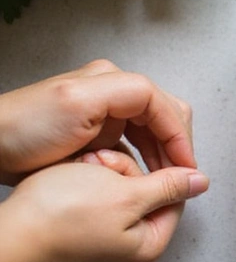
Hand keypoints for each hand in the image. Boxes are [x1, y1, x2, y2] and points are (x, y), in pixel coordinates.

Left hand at [0, 60, 194, 184]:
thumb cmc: (24, 129)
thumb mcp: (80, 103)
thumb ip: (133, 97)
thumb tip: (177, 114)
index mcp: (114, 80)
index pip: (166, 107)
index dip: (180, 139)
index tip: (186, 169)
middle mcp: (114, 90)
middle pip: (165, 115)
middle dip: (175, 146)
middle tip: (178, 178)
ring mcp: (105, 109)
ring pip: (153, 130)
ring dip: (161, 154)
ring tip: (162, 181)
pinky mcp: (96, 128)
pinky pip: (135, 140)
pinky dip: (144, 157)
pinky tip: (140, 175)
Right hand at [0, 149, 208, 261]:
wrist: (5, 236)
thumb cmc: (58, 218)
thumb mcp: (126, 194)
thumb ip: (168, 186)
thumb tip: (200, 182)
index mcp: (149, 243)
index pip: (174, 194)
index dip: (154, 168)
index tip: (130, 159)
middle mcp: (130, 248)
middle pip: (145, 189)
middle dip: (122, 169)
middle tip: (99, 166)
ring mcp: (103, 240)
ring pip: (117, 188)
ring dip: (101, 171)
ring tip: (80, 171)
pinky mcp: (80, 232)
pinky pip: (93, 197)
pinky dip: (84, 182)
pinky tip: (69, 178)